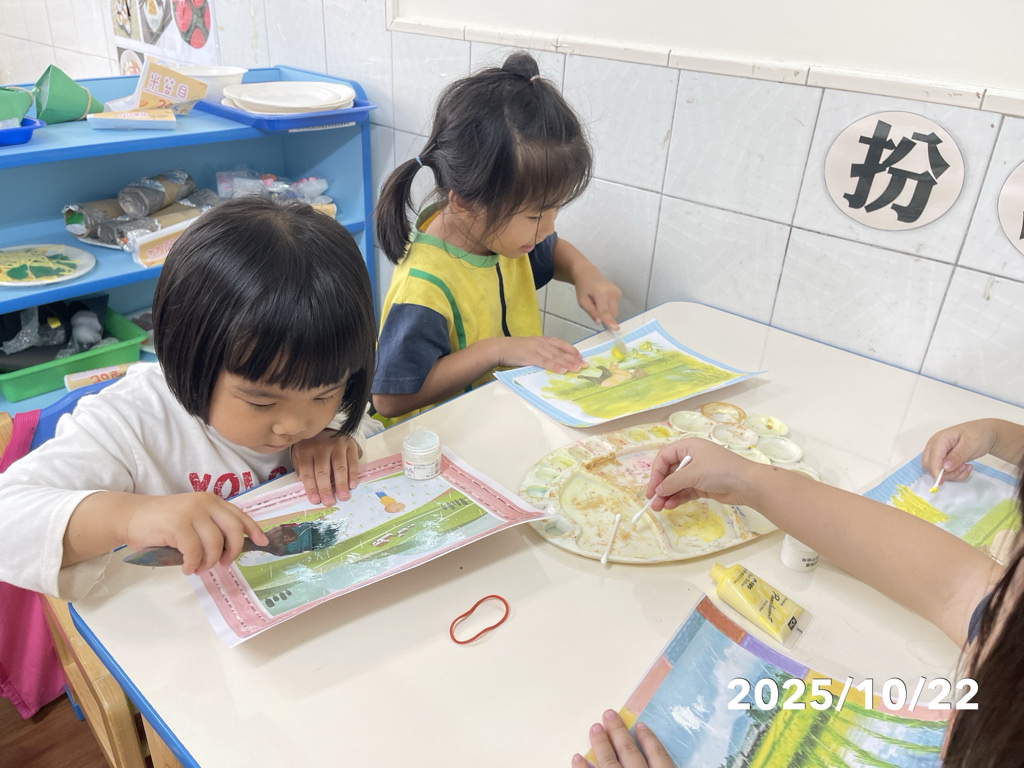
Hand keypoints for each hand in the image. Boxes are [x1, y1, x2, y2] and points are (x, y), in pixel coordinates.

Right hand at [123, 492, 268, 574]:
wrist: (131, 516)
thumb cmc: (162, 522)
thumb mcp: (192, 519)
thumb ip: (210, 528)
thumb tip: (230, 551)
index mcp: (212, 501)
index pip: (240, 515)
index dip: (254, 530)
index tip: (263, 543)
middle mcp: (205, 503)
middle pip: (233, 529)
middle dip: (233, 551)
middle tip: (224, 564)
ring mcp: (192, 512)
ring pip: (214, 543)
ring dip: (209, 562)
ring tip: (199, 568)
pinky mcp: (178, 525)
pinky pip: (194, 551)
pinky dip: (193, 564)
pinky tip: (186, 568)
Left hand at [291, 429, 360, 504]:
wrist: (329, 425)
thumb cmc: (313, 443)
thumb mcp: (300, 451)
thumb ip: (300, 467)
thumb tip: (301, 482)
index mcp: (306, 450)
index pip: (307, 470)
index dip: (311, 486)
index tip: (315, 500)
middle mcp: (321, 447)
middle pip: (323, 470)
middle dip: (325, 488)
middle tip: (329, 502)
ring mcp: (336, 445)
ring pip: (339, 466)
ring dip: (341, 483)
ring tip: (343, 497)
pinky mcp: (349, 444)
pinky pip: (352, 461)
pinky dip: (353, 473)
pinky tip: (352, 485)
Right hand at [493, 335, 585, 373]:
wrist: (498, 348)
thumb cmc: (513, 350)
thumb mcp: (529, 348)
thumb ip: (540, 353)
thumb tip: (552, 362)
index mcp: (542, 340)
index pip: (561, 344)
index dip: (572, 350)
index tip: (581, 357)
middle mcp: (541, 343)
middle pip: (561, 351)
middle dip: (574, 359)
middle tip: (584, 365)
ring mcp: (536, 349)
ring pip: (555, 357)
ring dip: (568, 363)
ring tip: (577, 369)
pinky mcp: (530, 357)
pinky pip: (545, 362)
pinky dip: (555, 367)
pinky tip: (563, 370)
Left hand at [571, 710, 671, 767]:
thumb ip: (662, 764)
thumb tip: (658, 757)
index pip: (658, 756)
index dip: (649, 740)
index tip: (641, 725)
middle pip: (630, 754)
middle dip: (618, 733)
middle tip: (609, 715)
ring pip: (610, 763)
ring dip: (601, 745)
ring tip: (594, 728)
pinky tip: (576, 757)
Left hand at [573, 265, 621, 328]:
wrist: (588, 274)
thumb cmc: (583, 287)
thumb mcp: (582, 301)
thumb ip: (591, 312)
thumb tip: (599, 322)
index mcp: (601, 293)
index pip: (605, 310)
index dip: (609, 320)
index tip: (615, 328)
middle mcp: (611, 292)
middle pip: (612, 313)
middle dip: (604, 316)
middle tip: (595, 308)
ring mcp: (616, 291)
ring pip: (614, 310)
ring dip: (606, 311)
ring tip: (598, 301)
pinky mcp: (619, 292)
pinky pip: (615, 306)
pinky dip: (608, 306)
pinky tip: (602, 299)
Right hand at [645, 437, 760, 510]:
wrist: (748, 484)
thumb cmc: (719, 471)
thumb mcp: (693, 474)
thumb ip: (672, 482)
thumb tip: (658, 490)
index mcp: (689, 447)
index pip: (665, 457)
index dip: (656, 472)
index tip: (653, 488)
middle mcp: (692, 458)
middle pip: (670, 472)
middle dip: (661, 486)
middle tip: (652, 501)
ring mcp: (698, 472)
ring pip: (677, 484)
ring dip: (667, 495)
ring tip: (659, 508)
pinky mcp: (704, 485)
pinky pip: (686, 491)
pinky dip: (678, 498)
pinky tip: (671, 505)